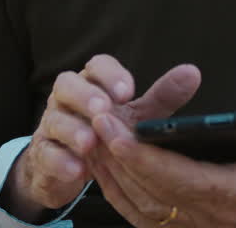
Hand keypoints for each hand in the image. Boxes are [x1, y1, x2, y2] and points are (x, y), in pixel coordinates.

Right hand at [1, 55, 201, 219]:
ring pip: (55, 119)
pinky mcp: (43, 154)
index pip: (96, 66)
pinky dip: (61, 161)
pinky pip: (46, 154)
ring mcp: (52, 125)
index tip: (129, 91)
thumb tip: (192, 73)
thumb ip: (162, 96)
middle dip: (85, 96)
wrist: (68, 166)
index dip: (110, 75)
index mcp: (91, 83)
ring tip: (92, 143)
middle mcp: (67, 99)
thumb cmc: (106, 132)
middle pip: (66, 84)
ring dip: (73, 130)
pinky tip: (78, 170)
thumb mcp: (136, 116)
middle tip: (104, 109)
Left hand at [89, 107, 235, 227]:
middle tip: (94, 122)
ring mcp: (193, 226)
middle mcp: (209, 216)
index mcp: (234, 193)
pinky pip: (142, 216)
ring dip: (111, 174)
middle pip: (150, 191)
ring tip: (91, 138)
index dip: (144, 157)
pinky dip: (117, 194)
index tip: (118, 132)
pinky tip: (102, 169)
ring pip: (140, 206)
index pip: (179, 177)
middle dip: (118, 158)